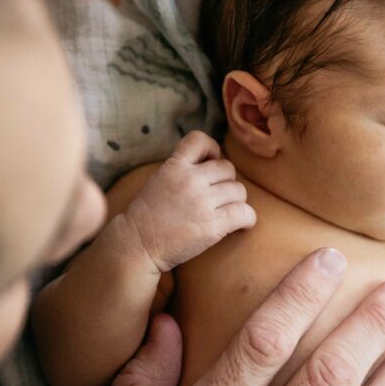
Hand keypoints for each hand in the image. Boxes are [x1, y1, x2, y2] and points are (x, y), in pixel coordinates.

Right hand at [126, 131, 255, 271]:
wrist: (137, 245)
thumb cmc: (148, 216)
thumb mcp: (159, 180)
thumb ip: (182, 169)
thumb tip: (211, 163)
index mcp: (174, 166)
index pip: (200, 140)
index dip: (212, 150)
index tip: (210, 163)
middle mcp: (190, 180)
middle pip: (228, 169)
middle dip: (225, 182)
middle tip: (216, 198)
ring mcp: (202, 202)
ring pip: (240, 191)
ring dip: (236, 202)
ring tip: (226, 213)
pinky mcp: (213, 226)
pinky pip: (245, 213)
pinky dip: (247, 219)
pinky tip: (241, 225)